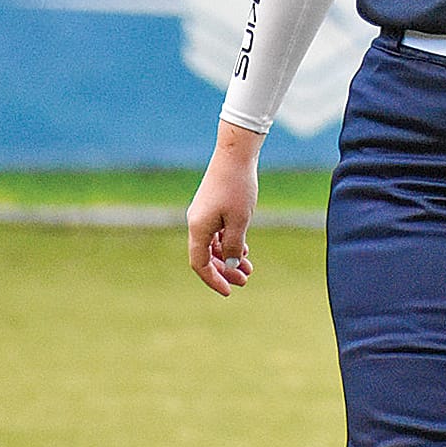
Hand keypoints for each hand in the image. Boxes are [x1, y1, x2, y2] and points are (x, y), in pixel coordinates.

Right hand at [187, 126, 261, 296]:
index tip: (229, 291)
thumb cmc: (237, 187)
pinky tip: (244, 249)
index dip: (214, 280)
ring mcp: (203, 215)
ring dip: (229, 257)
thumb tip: (230, 266)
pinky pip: (217, 233)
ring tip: (249, 267)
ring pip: (213, 245)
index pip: (200, 264)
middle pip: (206, 257)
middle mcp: (196, 223)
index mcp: (198, 229)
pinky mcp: (211, 207)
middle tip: (245, 280)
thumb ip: (233, 246)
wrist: (235, 155)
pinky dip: (229, 243)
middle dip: (225, 271)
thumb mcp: (240, 221)